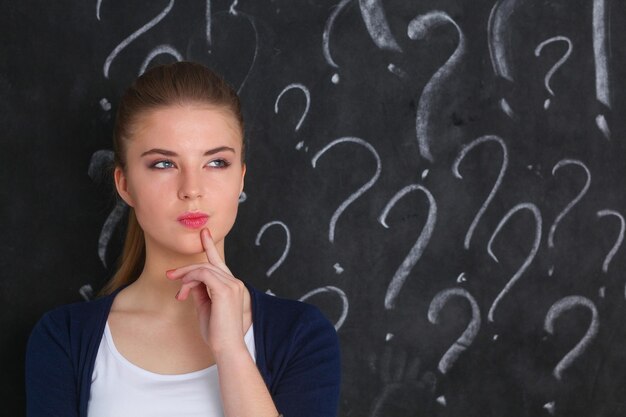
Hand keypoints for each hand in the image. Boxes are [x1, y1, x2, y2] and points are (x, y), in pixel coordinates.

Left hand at [166, 228, 247, 355]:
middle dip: (187, 268)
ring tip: (178, 290)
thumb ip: (200, 292)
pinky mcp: (225, 289)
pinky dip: (190, 280)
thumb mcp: (205, 307)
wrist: (227, 347)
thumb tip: (190, 282)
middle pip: (208, 264)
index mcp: (232, 286)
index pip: (219, 263)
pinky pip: (203, 275)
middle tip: (170, 275)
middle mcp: (235, 282)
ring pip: (203, 268)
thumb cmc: (217, 332)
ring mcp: (232, 284)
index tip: (204, 233)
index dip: (210, 246)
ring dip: (186, 277)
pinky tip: (184, 291)